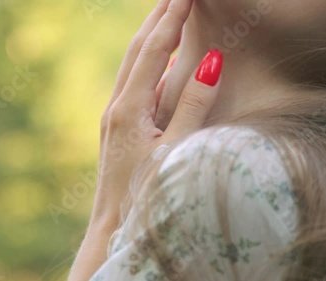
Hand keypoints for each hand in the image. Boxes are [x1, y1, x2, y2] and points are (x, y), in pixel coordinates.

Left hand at [94, 0, 222, 225]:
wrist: (113, 225)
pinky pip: (133, 82)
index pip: (153, 51)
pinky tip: (160, 59)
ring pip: (132, 64)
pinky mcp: (117, 126)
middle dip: (157, 18)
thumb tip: (211, 62)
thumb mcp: (177, 149)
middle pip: (137, 50)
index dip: (171, 20)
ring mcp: (113, 116)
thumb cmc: (148, 194)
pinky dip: (148, 61)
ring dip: (150, 36)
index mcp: (129, 109)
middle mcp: (116, 107)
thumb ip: (194, 105)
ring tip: (168, 15)